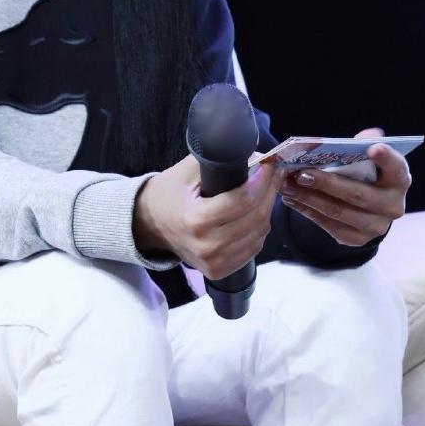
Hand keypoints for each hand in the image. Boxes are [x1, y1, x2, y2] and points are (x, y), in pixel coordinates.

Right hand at [133, 149, 279, 281]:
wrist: (150, 225)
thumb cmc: (169, 194)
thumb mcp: (187, 170)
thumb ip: (220, 160)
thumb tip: (256, 154)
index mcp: (196, 220)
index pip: (243, 200)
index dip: (263, 180)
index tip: (270, 164)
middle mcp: (207, 246)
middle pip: (256, 217)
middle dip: (270, 191)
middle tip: (274, 174)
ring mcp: (214, 262)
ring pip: (260, 233)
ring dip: (267, 209)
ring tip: (265, 191)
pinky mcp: (219, 271)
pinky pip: (254, 248)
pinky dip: (259, 229)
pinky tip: (254, 214)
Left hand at [279, 126, 410, 246]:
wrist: (368, 209)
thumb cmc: (366, 175)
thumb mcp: (368, 159)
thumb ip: (362, 146)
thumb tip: (355, 137)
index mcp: (399, 179)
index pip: (396, 168)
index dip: (386, 158)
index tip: (373, 148)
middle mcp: (392, 205)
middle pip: (357, 194)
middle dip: (326, 183)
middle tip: (300, 173)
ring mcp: (375, 226)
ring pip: (337, 211)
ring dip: (308, 197)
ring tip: (287, 185)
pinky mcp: (356, 239)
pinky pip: (328, 225)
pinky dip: (307, 210)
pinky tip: (291, 198)